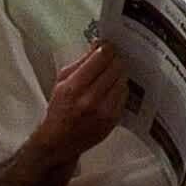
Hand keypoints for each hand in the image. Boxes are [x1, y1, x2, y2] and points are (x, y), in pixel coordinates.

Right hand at [32, 42, 125, 161]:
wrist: (61, 140)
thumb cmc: (60, 108)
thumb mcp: (62, 81)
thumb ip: (81, 63)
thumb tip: (98, 46)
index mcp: (74, 87)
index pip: (101, 58)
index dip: (107, 48)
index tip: (106, 45)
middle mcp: (91, 99)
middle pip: (116, 67)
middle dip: (114, 59)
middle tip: (110, 57)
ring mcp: (105, 111)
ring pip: (123, 80)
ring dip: (118, 73)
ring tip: (110, 74)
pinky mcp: (114, 118)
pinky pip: (125, 95)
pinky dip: (120, 88)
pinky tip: (112, 88)